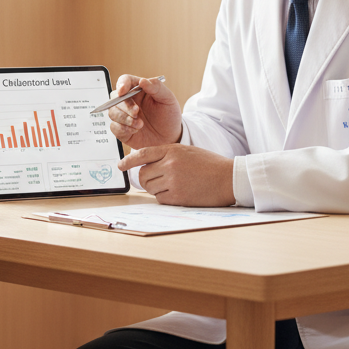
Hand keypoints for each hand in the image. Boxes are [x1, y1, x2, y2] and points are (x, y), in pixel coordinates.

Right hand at [108, 75, 181, 149]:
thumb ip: (157, 88)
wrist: (171, 137)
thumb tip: (143, 80)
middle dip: (125, 106)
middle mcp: (129, 101)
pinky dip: (123, 129)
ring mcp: (124, 115)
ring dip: (125, 119)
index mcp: (138, 90)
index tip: (123, 91)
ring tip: (140, 124)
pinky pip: (114, 127)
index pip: (125, 81)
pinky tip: (135, 130)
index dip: (121, 84)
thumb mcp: (168, 99)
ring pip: (112, 112)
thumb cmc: (169, 116)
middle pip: (115, 98)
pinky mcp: (122, 129)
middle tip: (136, 112)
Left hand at [118, 144, 234, 206]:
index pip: (142, 154)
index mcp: (172, 150)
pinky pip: (160, 198)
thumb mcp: (187, 152)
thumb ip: (167, 156)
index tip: (120, 166)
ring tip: (173, 186)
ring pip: (150, 187)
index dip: (128, 161)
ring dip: (156, 189)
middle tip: (159, 180)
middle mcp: (169, 164)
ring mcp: (173, 180)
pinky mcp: (177, 196)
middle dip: (147, 178)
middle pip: (143, 174)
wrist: (228, 178)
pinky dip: (164, 197)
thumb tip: (147, 166)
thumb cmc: (209, 165)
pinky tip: (178, 193)